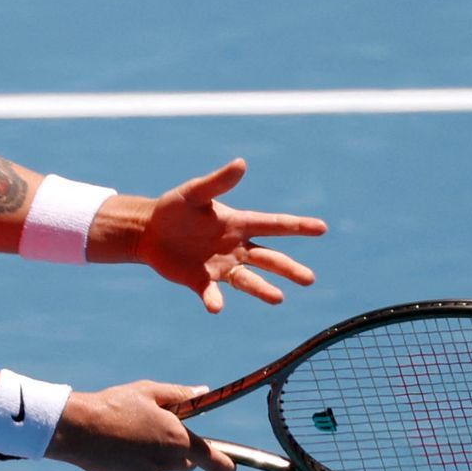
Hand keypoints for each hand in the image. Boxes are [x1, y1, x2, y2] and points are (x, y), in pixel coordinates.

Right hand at [45, 382, 235, 470]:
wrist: (78, 429)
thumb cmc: (116, 405)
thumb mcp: (150, 391)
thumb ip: (181, 395)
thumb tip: (203, 392)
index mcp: (178, 439)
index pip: (210, 457)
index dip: (224, 464)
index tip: (232, 469)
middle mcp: (167, 461)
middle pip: (186, 461)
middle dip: (180, 448)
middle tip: (160, 426)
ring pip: (163, 465)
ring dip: (157, 452)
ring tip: (132, 429)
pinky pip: (143, 469)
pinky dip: (138, 459)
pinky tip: (121, 442)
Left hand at [137, 159, 326, 312]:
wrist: (149, 231)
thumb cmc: (174, 208)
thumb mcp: (194, 193)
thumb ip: (218, 182)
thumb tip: (242, 163)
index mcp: (239, 223)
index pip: (274, 224)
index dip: (298, 226)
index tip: (322, 228)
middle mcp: (236, 247)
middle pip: (269, 258)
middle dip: (289, 268)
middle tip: (310, 279)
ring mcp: (221, 266)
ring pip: (248, 279)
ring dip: (263, 289)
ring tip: (278, 298)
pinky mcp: (202, 281)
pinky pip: (212, 293)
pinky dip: (214, 300)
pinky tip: (216, 307)